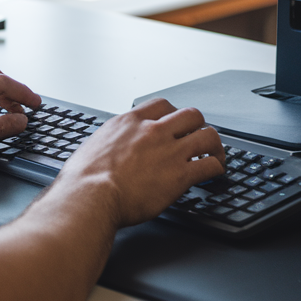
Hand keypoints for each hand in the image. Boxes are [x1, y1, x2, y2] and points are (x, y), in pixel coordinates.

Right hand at [55, 98, 224, 227]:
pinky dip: (216, 168)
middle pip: (191, 115)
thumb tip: (106, 150)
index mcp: (129, 122)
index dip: (173, 114)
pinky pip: (210, 165)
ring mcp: (169, 151)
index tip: (175, 125)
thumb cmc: (83, 179)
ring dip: (214, 146)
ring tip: (214, 156)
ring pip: (208, 136)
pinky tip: (213, 174)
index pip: (162, 105)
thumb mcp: (92, 147)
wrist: (90, 196)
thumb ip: (108, 143)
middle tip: (198, 139)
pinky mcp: (180, 174)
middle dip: (198, 127)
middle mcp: (153, 131)